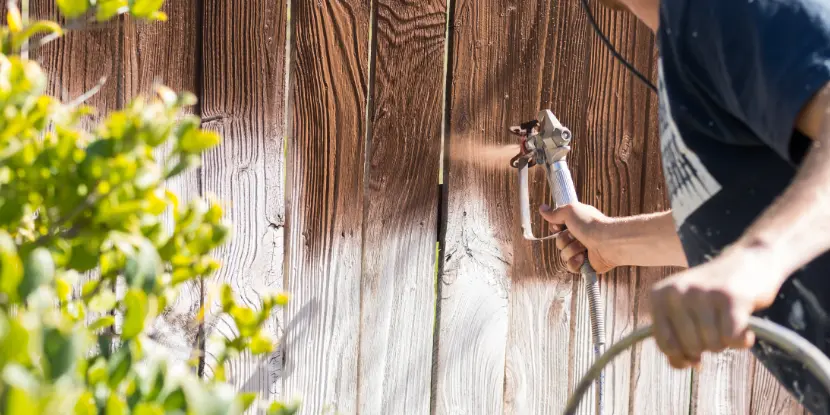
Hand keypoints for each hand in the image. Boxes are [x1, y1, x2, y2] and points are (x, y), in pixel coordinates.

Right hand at [539, 202, 623, 273]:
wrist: (607, 242)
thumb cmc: (590, 224)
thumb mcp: (569, 211)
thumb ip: (555, 212)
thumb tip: (542, 208)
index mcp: (577, 224)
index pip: (557, 228)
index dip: (556, 228)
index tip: (560, 226)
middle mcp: (579, 237)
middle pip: (558, 242)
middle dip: (564, 240)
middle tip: (576, 236)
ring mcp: (582, 252)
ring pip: (563, 255)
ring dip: (571, 250)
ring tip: (584, 246)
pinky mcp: (585, 265)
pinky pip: (570, 267)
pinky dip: (575, 262)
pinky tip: (583, 258)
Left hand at [649, 247, 784, 368]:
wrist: (750, 260)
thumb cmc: (714, 293)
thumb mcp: (685, 309)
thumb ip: (675, 337)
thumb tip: (681, 365)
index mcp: (659, 295)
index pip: (664, 343)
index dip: (681, 356)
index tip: (694, 353)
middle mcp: (677, 291)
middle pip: (690, 347)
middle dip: (707, 346)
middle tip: (716, 327)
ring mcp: (703, 293)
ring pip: (712, 345)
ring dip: (725, 342)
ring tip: (728, 321)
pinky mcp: (731, 297)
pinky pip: (732, 339)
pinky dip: (742, 341)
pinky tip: (745, 328)